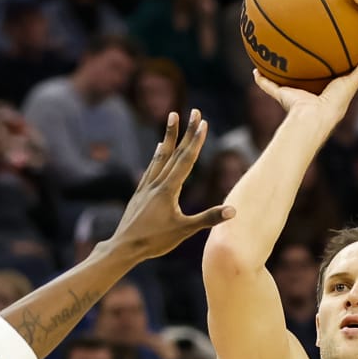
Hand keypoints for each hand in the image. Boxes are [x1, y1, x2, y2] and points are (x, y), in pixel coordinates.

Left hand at [101, 109, 233, 261]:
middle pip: (175, 152)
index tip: (202, 122)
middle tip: (194, 111)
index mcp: (168, 189)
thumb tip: (234, 211)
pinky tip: (159, 149)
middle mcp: (157, 183)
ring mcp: (146, 186)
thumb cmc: (154, 241)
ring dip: (169, 137)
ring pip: (161, 156)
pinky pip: (151, 168)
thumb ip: (208, 218)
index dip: (196, 140)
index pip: (186, 160)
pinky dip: (157, 156)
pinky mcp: (139, 193)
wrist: (124, 247)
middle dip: (186, 130)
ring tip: (173, 119)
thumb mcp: (184, 231)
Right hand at [252, 49, 357, 129]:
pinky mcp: (282, 96)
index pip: (331, 77)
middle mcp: (311, 94)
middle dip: (306, 68)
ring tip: (275, 55)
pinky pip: (269, 86)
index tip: (333, 52)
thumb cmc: (333, 105)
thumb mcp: (350, 83)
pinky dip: (262, 79)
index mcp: (328, 93)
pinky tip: (255, 69)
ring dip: (281, 72)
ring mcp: (295, 96)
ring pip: (287, 81)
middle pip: (308, 78)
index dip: (333, 66)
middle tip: (303, 51)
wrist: (311, 120)